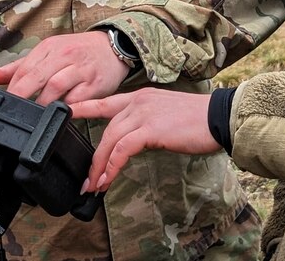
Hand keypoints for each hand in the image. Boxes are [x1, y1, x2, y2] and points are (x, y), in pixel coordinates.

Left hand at [0, 31, 128, 105]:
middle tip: (16, 112)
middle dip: (23, 96)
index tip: (5, 103)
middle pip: (37, 77)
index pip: (24, 68)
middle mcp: (64, 55)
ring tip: (36, 114)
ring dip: (43, 103)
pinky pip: (77, 98)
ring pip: (56, 87)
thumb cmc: (78, 51)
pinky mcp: (94, 83)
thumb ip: (18, 67)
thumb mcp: (48, 52)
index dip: (12, 88)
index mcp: (49, 47)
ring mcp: (80, 69)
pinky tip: (59, 113)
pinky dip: (66, 107)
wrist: (113, 47)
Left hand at [70, 89, 217, 191]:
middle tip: (87, 179)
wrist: (218, 117)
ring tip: (94, 185)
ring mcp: (143, 113)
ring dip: (99, 166)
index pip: (105, 102)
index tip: (65, 113)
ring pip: (110, 139)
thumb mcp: (166, 117)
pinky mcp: (150, 128)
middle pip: (105, 128)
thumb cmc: (198, 120)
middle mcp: (138, 102)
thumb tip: (134, 144)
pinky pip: (122, 149)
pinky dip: (112, 166)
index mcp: (141, 97)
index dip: (83, 108)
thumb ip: (146, 125)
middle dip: (93, 156)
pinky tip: (108, 179)